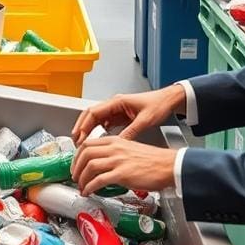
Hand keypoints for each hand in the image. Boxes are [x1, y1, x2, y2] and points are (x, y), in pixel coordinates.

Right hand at [71, 85, 185, 144]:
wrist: (168, 100)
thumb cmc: (158, 105)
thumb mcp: (145, 120)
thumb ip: (131, 132)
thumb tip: (119, 144)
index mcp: (117, 102)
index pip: (94, 112)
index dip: (84, 124)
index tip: (79, 136)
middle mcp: (114, 104)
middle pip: (91, 114)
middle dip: (81, 127)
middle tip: (76, 140)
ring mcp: (117, 110)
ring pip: (96, 119)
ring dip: (88, 129)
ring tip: (83, 142)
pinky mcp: (121, 115)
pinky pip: (104, 122)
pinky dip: (97, 130)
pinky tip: (96, 140)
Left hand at [71, 136, 177, 195]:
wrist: (168, 166)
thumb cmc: (153, 160)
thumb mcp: (130, 149)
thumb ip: (115, 153)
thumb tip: (103, 164)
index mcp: (115, 141)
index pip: (87, 143)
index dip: (77, 156)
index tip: (76, 165)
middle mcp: (114, 148)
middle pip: (85, 153)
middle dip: (76, 167)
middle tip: (75, 177)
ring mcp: (118, 160)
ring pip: (89, 166)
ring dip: (81, 178)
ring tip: (81, 187)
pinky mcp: (122, 174)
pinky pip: (99, 180)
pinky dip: (90, 187)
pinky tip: (89, 192)